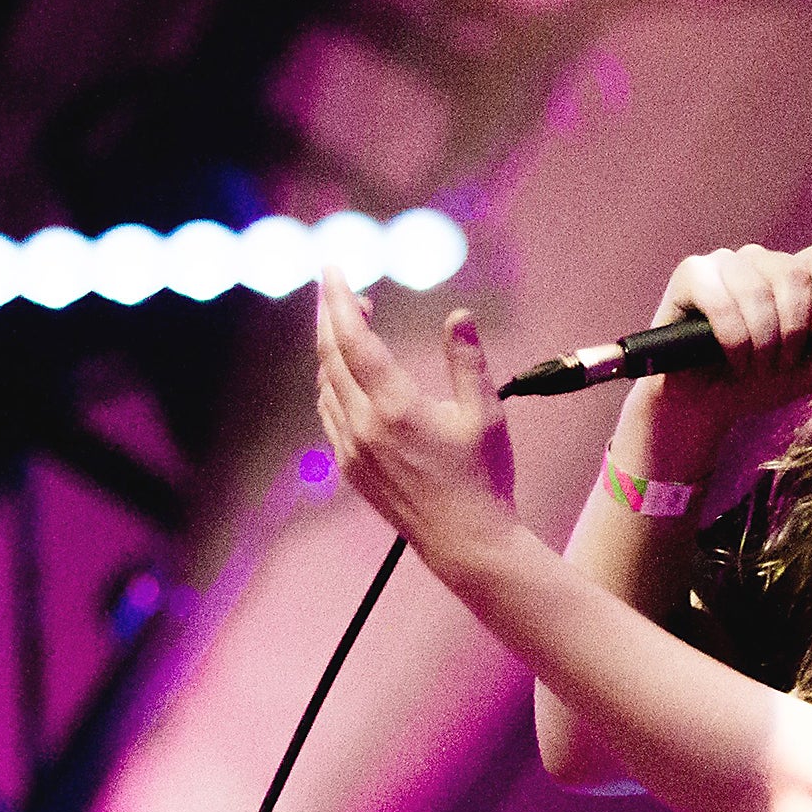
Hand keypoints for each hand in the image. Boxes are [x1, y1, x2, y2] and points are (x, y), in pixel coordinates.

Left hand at [316, 267, 517, 572]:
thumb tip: (458, 315)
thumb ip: (468, 361)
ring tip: (353, 323)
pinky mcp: (350, 469)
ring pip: (325, 384)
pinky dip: (332, 382)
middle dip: (329, 314)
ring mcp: (352, 450)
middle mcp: (364, 427)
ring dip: (332, 348)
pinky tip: (348, 372)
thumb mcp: (486, 413)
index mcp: (395, 408)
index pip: (353, 339)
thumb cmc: (484, 479)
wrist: (467, 543)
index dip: (339, 299)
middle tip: (336, 284)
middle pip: (330, 356)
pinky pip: (329, 413)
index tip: (333, 268)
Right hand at [647, 241, 811, 430]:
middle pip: (794, 275)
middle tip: (778, 364)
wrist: (707, 406)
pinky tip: (732, 358)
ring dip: (761, 340)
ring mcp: (723, 263)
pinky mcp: (691, 275)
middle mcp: (759, 260)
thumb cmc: (759, 383)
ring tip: (753, 366)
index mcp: (793, 272)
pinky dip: (733, 339)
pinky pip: (720, 301)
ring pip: (758, 290)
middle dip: (792, 331)